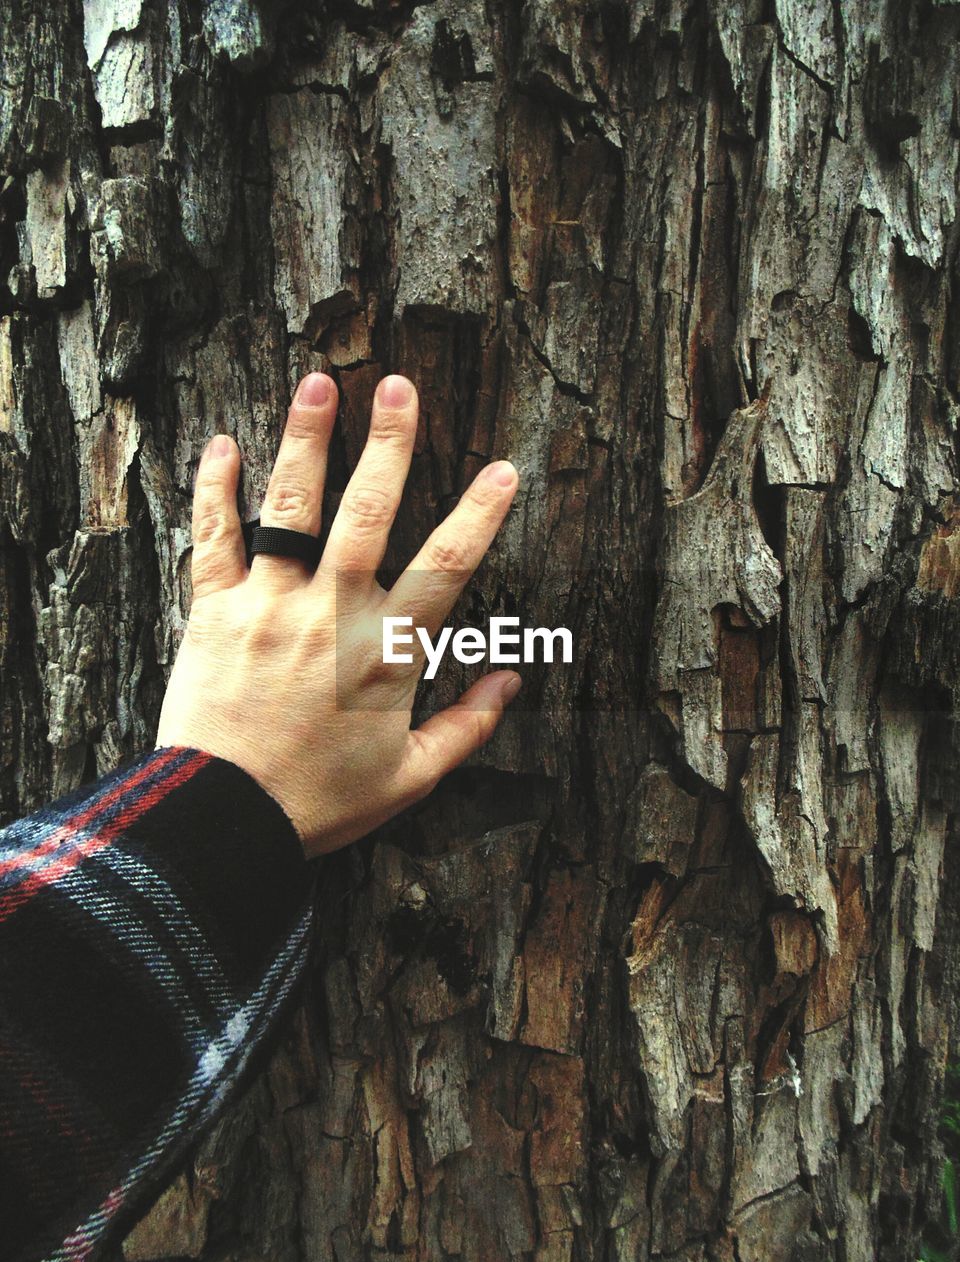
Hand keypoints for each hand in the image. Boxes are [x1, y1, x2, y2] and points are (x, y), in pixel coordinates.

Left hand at [155, 372, 520, 857]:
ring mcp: (270, 606)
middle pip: (368, 512)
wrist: (225, 821)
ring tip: (317, 384)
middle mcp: (333, 613)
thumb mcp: (411, 777)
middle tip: (399, 386)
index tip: (502, 470)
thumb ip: (468, 726)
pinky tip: (222, 446)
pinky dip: (216, 490)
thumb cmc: (320, 802)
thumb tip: (511, 681)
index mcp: (387, 652)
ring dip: (306, 441)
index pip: (447, 567)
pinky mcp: (215, 612)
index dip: (480, 514)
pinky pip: (213, 538)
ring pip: (291, 508)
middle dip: (389, 443)